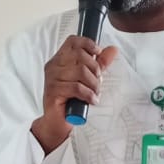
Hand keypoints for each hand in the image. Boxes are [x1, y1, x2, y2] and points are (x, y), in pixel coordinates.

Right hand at [32, 36, 117, 153]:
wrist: (57, 122)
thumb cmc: (71, 100)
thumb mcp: (88, 79)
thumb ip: (99, 63)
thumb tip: (112, 49)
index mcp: (60, 59)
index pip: (73, 42)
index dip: (88, 44)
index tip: (98, 53)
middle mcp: (53, 66)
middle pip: (80, 56)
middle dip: (95, 70)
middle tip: (97, 82)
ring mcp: (51, 78)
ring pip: (80, 72)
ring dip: (93, 84)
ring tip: (94, 93)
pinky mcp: (53, 91)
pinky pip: (76, 87)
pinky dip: (88, 94)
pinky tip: (91, 100)